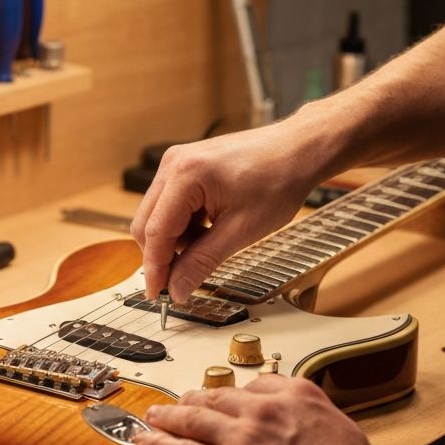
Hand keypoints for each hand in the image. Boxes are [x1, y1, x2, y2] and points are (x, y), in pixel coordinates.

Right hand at [129, 122, 321, 303]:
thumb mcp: (241, 231)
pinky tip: (209, 229)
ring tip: (210, 244)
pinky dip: (183, 225)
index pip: (156, 232)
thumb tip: (177, 289)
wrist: (298, 150)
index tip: (155, 294)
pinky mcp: (184, 166)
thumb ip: (202, 262)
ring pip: (156, 216)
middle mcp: (173, 164)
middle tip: (181, 280)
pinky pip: (169, 204)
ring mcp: (177, 163)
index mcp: (186, 176)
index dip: (154, 268)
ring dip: (176, 240)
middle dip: (162, 255)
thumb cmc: (279, 180)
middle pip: (147, 224)